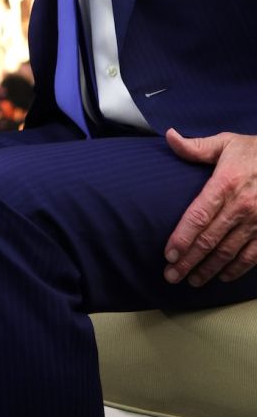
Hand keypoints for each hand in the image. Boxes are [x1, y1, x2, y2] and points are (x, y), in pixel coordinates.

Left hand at [164, 128, 256, 285]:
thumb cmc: (254, 152)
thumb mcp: (226, 142)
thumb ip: (197, 147)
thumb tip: (169, 136)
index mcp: (226, 184)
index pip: (198, 216)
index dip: (182, 237)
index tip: (168, 254)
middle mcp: (241, 207)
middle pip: (210, 239)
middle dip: (189, 260)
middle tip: (171, 276)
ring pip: (229, 252)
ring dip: (209, 269)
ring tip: (191, 281)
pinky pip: (253, 256)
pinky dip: (237, 269)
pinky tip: (223, 277)